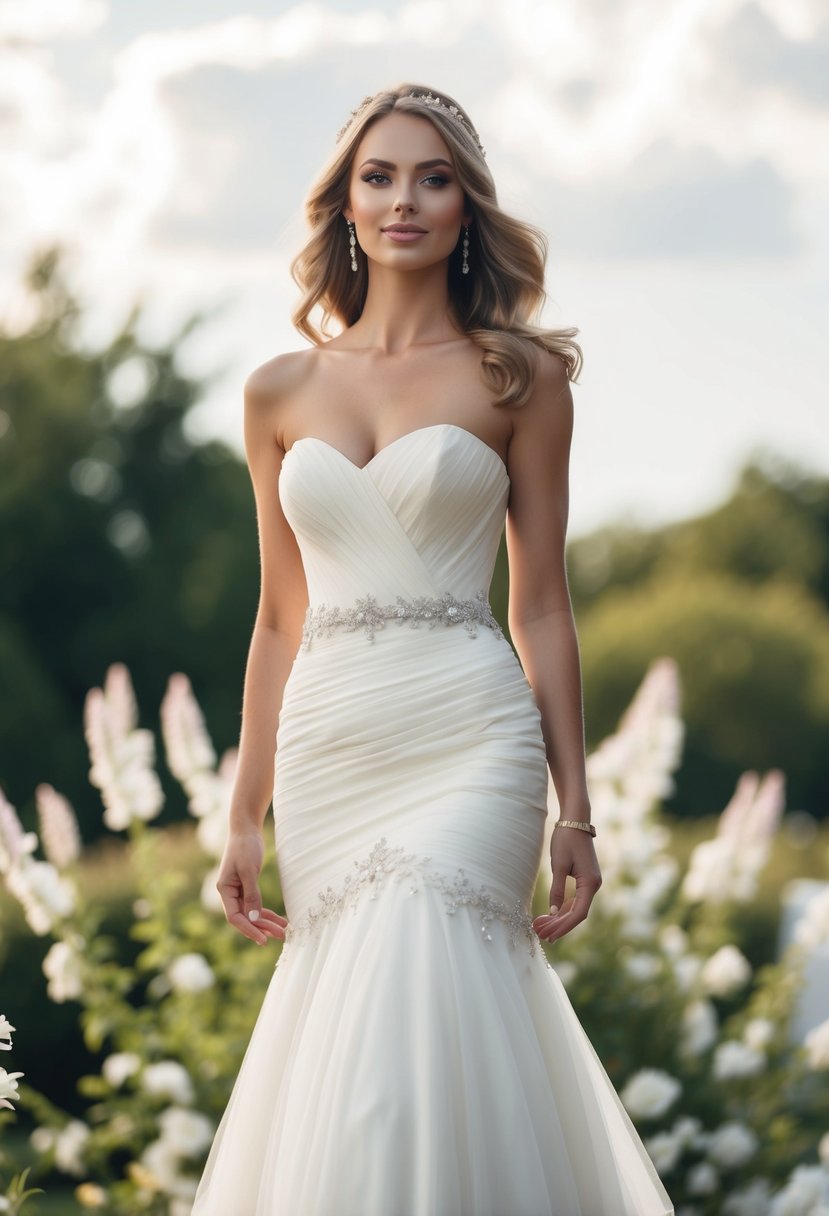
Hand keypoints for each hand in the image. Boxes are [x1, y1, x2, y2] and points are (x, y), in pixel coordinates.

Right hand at [216, 829, 288, 944]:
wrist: (246, 829)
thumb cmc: (245, 846)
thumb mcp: (249, 870)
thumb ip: (251, 894)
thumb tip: (253, 917)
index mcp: (225, 890)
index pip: (235, 917)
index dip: (249, 929)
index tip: (263, 939)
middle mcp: (230, 893)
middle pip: (245, 917)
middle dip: (263, 928)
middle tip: (281, 936)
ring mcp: (238, 890)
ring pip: (252, 913)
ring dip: (267, 922)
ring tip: (284, 931)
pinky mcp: (248, 886)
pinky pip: (256, 904)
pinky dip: (267, 912)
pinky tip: (279, 919)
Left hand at [532, 826, 601, 943]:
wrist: (575, 820)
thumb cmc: (566, 840)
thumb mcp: (559, 865)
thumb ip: (557, 890)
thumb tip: (552, 912)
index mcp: (590, 883)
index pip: (578, 913)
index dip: (563, 927)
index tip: (548, 935)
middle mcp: (594, 885)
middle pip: (576, 913)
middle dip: (558, 925)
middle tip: (539, 934)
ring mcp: (590, 883)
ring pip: (575, 907)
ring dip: (559, 918)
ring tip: (541, 928)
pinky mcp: (584, 879)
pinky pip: (574, 899)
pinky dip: (562, 908)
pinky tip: (550, 916)